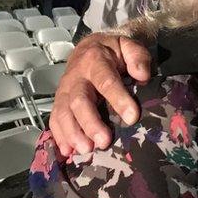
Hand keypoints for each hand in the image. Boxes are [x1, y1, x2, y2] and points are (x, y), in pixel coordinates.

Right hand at [50, 33, 151, 156]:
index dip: (119, 99)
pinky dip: (59, 136)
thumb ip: (138, 56)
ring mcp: (64, 91)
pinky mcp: (59, 102)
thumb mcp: (128, 45)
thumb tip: (142, 75)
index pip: (106, 81)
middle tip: (104, 141)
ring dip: (73, 133)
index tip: (132, 117)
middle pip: (79, 101)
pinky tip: (68, 151)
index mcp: (95, 60)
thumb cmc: (113, 52)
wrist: (89, 48)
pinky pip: (55, 119)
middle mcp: (76, 77)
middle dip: (90, 123)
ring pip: (64, 113)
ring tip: (87, 150)